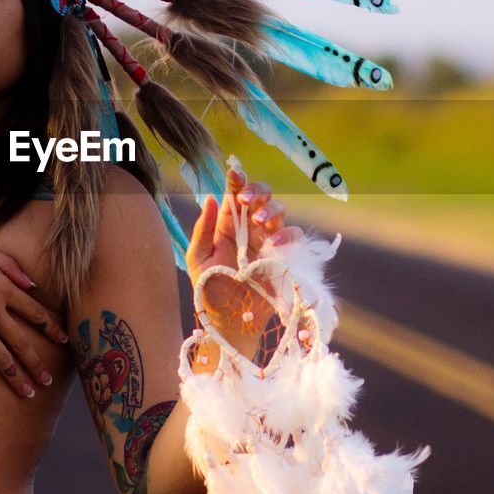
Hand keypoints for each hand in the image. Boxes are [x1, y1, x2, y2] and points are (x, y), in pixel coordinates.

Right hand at [0, 239, 69, 407]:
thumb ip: (10, 266)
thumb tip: (32, 284)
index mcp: (3, 288)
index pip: (35, 312)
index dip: (51, 328)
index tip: (64, 341)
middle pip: (22, 342)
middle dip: (37, 363)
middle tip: (48, 381)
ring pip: (2, 358)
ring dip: (16, 379)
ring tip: (28, 394)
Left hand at [185, 165, 303, 286]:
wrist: (228, 321)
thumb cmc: (209, 290)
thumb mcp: (198, 259)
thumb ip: (203, 229)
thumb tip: (211, 198)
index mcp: (228, 225)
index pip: (234, 195)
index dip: (237, 180)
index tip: (234, 172)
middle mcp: (249, 229)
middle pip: (261, 196)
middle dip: (256, 190)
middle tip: (245, 199)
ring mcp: (268, 241)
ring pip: (279, 210)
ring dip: (271, 209)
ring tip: (258, 220)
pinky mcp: (283, 256)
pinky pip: (295, 237)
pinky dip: (288, 233)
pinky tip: (274, 241)